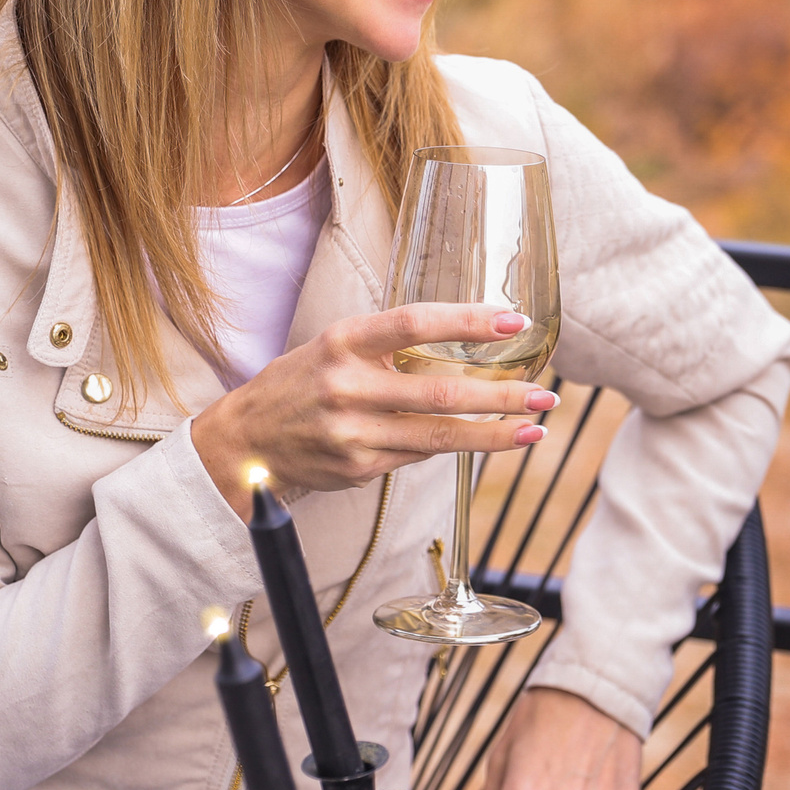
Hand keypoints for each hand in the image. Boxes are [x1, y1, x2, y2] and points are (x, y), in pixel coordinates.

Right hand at [190, 303, 558, 508]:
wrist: (244, 443)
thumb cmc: (302, 384)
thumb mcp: (334, 346)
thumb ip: (389, 345)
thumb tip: (468, 340)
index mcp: (342, 342)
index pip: (414, 324)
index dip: (467, 321)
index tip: (515, 321)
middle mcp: (347, 386)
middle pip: (439, 393)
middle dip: (501, 396)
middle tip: (544, 395)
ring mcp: (353, 433)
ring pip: (439, 436)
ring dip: (495, 436)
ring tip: (536, 428)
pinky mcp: (359, 467)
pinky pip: (420, 455)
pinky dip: (456, 448)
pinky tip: (486, 441)